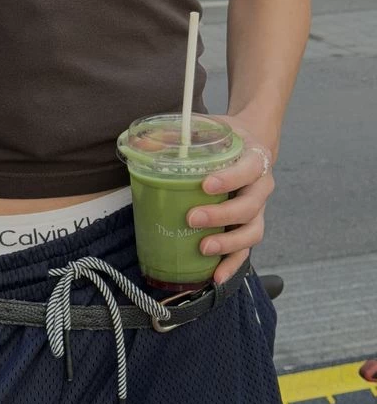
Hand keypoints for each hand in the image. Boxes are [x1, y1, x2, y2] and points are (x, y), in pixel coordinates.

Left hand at [185, 116, 274, 284]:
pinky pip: (245, 250)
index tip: (205, 185)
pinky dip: (231, 265)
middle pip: (250, 207)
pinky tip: (215, 277)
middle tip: (192, 218)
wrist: (249, 142)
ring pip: (252, 232)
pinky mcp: (248, 227)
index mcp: (254, 159)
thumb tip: (142, 144)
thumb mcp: (206, 127)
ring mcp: (257, 210)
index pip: (248, 170)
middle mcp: (261, 187)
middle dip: (221, 215)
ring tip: (202, 249)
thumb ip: (178, 134)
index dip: (229, 179)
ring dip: (228, 244)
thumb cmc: (224, 137)